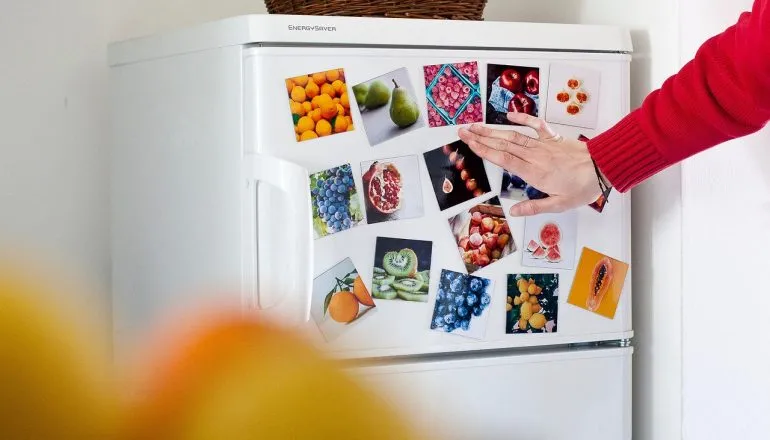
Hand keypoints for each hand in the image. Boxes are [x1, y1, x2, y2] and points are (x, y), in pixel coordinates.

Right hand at [458, 112, 601, 216]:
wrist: (603, 168)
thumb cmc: (583, 187)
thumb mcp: (559, 204)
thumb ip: (534, 206)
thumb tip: (514, 210)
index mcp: (534, 173)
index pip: (503, 159)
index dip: (484, 150)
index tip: (469, 144)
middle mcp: (534, 156)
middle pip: (502, 144)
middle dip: (481, 137)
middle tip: (463, 131)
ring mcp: (543, 145)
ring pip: (513, 135)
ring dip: (493, 130)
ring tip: (477, 126)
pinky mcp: (552, 138)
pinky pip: (535, 125)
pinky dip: (522, 118)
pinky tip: (509, 115)